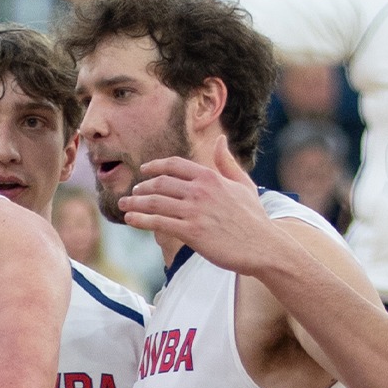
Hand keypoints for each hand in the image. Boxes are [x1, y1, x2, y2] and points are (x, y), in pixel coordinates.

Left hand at [121, 135, 282, 274]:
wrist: (264, 247)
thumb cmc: (254, 218)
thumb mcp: (243, 184)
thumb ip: (227, 162)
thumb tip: (220, 140)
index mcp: (210, 177)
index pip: (174, 165)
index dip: (155, 166)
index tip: (144, 171)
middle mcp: (200, 191)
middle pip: (160, 183)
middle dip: (141, 187)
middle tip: (131, 192)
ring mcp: (194, 211)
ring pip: (154, 202)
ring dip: (134, 203)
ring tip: (123, 205)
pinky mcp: (191, 232)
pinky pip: (158, 223)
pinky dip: (140, 220)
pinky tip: (130, 219)